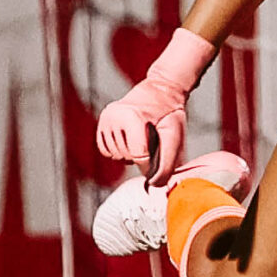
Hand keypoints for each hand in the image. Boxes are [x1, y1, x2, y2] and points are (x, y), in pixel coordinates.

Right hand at [95, 28, 215, 179]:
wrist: (159, 91)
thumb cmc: (169, 114)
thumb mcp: (174, 135)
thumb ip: (167, 162)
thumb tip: (154, 185)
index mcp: (132, 118)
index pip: (139, 156)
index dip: (150, 166)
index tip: (157, 164)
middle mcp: (115, 117)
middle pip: (127, 157)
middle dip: (141, 157)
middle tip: (151, 140)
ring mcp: (106, 119)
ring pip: (115, 156)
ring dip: (129, 154)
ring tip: (141, 138)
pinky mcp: (102, 122)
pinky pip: (106, 151)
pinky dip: (118, 151)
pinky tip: (130, 141)